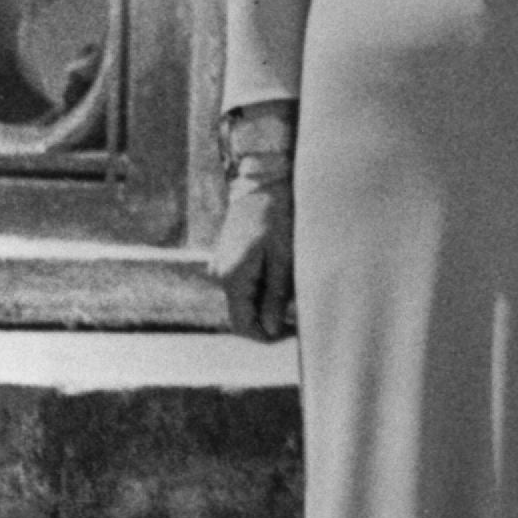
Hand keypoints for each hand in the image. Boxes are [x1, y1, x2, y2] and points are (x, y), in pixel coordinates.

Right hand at [210, 170, 294, 341]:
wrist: (261, 181)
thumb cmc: (277, 217)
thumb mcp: (283, 258)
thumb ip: (275, 296)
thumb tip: (269, 329)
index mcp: (232, 278)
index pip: (242, 325)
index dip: (266, 336)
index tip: (293, 332)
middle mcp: (220, 275)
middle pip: (242, 313)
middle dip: (269, 319)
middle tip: (298, 314)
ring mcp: (221, 265)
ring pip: (244, 298)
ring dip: (267, 303)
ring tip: (294, 292)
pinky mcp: (227, 256)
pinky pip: (244, 283)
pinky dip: (262, 288)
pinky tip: (282, 277)